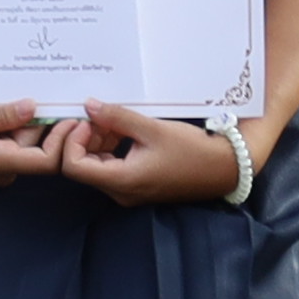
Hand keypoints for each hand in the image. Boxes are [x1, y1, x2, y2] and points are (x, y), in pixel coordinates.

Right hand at [0, 99, 58, 192]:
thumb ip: (0, 115)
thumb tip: (34, 107)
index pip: (48, 160)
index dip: (65, 141)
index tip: (71, 116)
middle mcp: (3, 170)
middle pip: (36, 146)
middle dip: (40, 121)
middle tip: (46, 91)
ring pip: (21, 143)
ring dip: (21, 122)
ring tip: (14, 96)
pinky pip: (7, 144)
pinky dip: (7, 128)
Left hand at [52, 104, 253, 208]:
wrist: (227, 168)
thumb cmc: (193, 150)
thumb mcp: (153, 129)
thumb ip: (117, 117)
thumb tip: (88, 106)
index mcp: (122, 181)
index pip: (73, 166)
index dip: (72, 142)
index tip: (86, 121)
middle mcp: (121, 192)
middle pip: (83, 166)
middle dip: (85, 138)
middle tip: (98, 116)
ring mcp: (129, 191)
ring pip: (96, 166)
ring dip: (97, 141)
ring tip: (113, 120)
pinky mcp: (138, 185)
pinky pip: (112, 167)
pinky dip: (110, 148)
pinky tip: (122, 130)